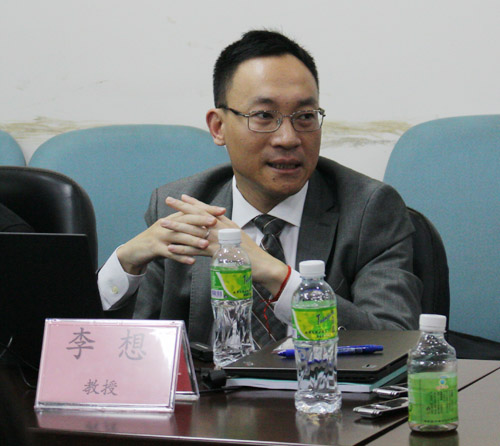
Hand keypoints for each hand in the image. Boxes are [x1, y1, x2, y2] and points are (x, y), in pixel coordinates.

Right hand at [117, 195, 224, 273]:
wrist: (135, 249)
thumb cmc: (158, 240)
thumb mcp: (171, 229)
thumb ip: (186, 224)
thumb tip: (208, 220)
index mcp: (172, 218)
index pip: (191, 211)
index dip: (206, 210)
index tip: (222, 210)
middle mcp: (166, 224)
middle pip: (185, 221)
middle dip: (201, 221)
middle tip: (215, 223)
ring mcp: (160, 236)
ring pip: (179, 237)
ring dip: (193, 240)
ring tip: (206, 244)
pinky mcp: (155, 249)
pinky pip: (170, 253)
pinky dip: (181, 257)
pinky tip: (192, 261)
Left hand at [171, 195, 288, 295]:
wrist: (263, 266)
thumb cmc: (252, 255)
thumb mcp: (240, 238)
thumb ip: (229, 232)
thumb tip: (219, 227)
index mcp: (228, 224)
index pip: (208, 210)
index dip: (195, 203)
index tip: (183, 197)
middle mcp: (223, 229)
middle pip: (199, 215)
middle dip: (182, 208)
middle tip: (168, 200)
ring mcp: (220, 240)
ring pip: (194, 231)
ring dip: (177, 227)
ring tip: (162, 224)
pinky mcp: (217, 254)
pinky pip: (195, 250)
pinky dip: (182, 249)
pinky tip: (171, 247)